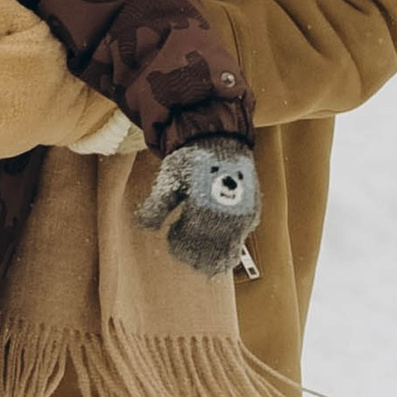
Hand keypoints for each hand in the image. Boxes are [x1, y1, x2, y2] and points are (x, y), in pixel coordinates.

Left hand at [134, 142, 260, 277]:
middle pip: (209, 258)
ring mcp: (242, 217)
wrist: (220, 138)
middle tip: (186, 236)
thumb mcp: (169, 181)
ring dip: (212, 253)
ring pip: (228, 255)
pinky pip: (240, 240)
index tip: (173, 232)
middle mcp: (226, 218)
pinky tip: (216, 227)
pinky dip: (227, 241)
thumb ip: (156, 207)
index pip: (189, 247)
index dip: (178, 245)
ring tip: (201, 236)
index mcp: (203, 210)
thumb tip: (143, 227)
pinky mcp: (252, 213)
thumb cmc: (192, 159)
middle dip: (194, 253)